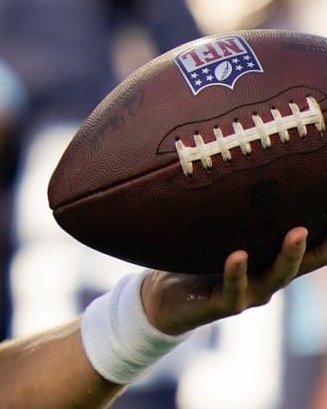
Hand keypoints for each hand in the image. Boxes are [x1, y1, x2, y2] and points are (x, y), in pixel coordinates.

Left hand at [142, 227, 326, 335]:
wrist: (165, 299)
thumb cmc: (195, 260)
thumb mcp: (218, 235)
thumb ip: (234, 215)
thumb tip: (245, 171)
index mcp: (269, 263)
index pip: (307, 251)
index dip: (326, 239)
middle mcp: (266, 279)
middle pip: (301, 262)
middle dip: (319, 243)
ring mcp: (248, 294)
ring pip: (274, 277)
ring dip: (288, 256)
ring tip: (297, 233)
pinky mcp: (223, 305)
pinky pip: (233, 290)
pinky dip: (237, 272)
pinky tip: (238, 255)